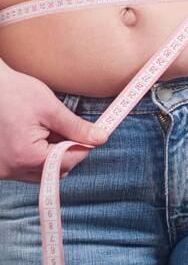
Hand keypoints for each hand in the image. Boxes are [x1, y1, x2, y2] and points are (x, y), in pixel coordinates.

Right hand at [0, 66, 107, 182]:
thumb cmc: (16, 92)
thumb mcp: (51, 108)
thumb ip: (76, 127)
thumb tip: (101, 138)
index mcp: (26, 157)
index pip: (68, 162)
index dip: (84, 147)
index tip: (94, 134)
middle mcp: (11, 170)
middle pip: (55, 170)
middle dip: (68, 152)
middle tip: (70, 129)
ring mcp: (3, 170)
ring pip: (41, 171)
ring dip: (52, 154)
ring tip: (49, 129)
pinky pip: (26, 168)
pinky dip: (37, 155)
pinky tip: (37, 134)